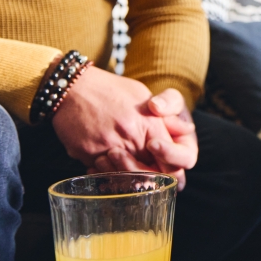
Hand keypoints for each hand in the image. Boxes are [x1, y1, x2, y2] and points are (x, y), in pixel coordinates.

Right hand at [51, 67, 195, 189]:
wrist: (73, 86)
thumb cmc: (111, 89)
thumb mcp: (143, 96)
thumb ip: (165, 117)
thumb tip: (186, 131)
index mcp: (150, 123)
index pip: (171, 160)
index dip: (170, 169)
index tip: (165, 169)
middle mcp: (130, 136)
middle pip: (147, 171)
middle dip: (147, 174)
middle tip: (144, 173)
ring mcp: (107, 146)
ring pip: (123, 174)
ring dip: (124, 173)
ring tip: (122, 166)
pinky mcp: (87, 153)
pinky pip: (101, 171)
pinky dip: (103, 169)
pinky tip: (102, 160)